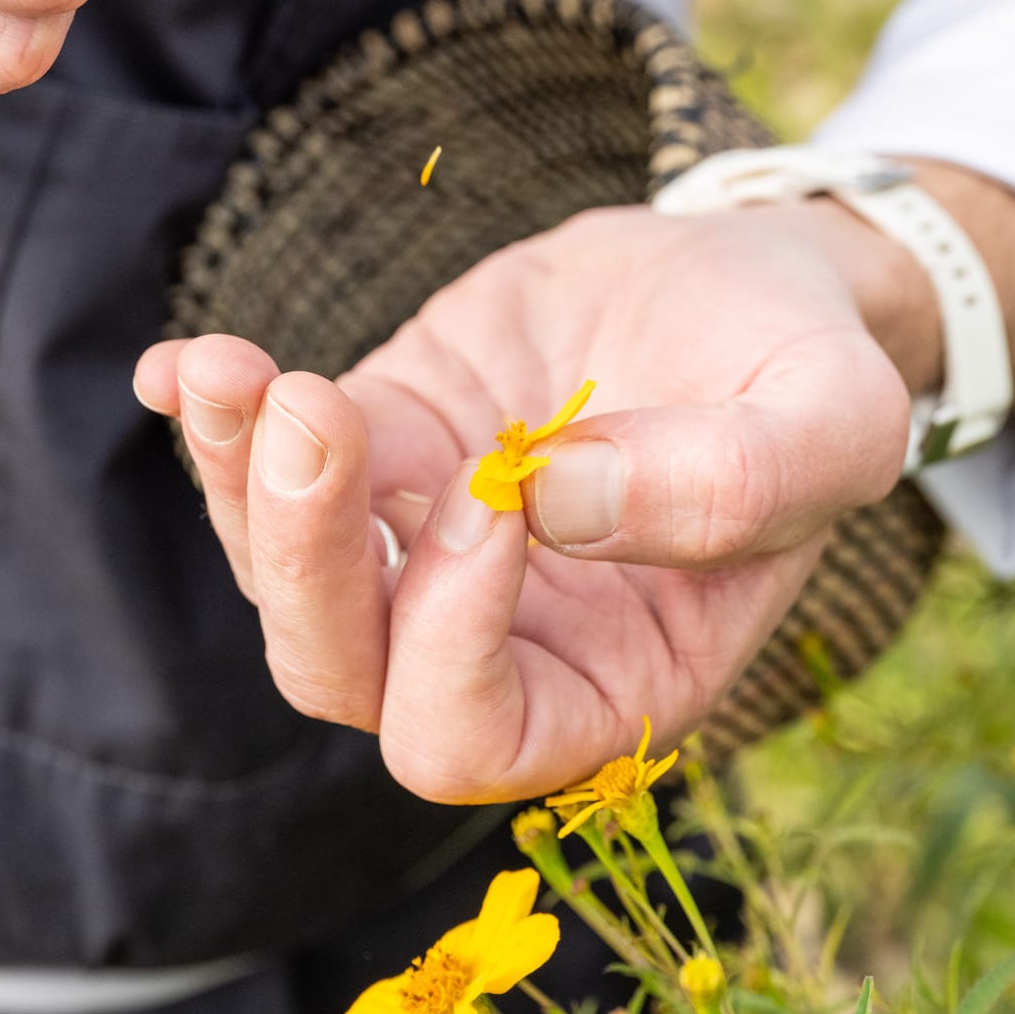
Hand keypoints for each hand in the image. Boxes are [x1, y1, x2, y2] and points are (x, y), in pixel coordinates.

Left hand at [134, 202, 914, 801]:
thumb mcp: (833, 423)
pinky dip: (212, 421)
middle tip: (317, 413)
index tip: (501, 484)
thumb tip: (548, 498)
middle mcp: (498, 639)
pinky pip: (268, 461)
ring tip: (226, 366)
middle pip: (338, 673)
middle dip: (301, 561)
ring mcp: (423, 538)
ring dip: (238, 476)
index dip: (452, 637)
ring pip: (282, 572)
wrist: (756, 276)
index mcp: (611, 685)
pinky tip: (181, 364)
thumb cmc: (810, 373)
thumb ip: (728, 484)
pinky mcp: (386, 438)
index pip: (469, 737)